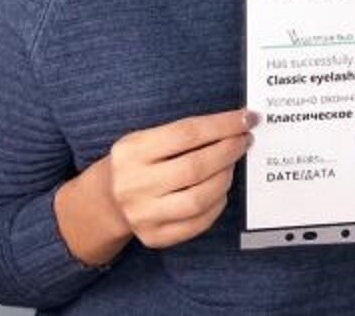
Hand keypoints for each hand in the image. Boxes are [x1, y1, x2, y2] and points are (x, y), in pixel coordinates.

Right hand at [108, 107, 253, 248]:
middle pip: (195, 167)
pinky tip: (221, 189)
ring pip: (198, 199)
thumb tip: (233, 125)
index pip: (186, 133)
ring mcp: (144, 214)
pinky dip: (217, 204)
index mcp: (132, 150)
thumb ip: (183, 133)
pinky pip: (197, 223)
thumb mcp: (146, 137)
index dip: (222, 125)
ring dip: (224, 178)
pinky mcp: (154, 237)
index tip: (246, 118)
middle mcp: (135, 183)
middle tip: (245, 140)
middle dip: (228, 151)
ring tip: (232, 165)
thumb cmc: (138, 161)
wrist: (108, 199)